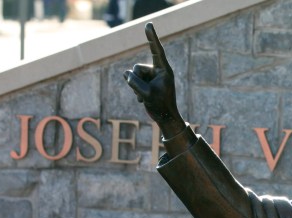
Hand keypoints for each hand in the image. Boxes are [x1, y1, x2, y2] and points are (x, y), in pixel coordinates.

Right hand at [123, 23, 183, 137]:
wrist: (165, 118)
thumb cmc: (160, 107)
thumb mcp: (145, 94)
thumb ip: (134, 82)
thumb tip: (126, 73)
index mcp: (164, 70)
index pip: (157, 50)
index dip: (152, 37)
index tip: (148, 25)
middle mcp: (159, 71)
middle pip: (138, 68)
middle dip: (136, 81)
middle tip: (145, 94)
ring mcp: (153, 76)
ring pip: (135, 75)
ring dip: (136, 87)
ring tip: (145, 97)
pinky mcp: (148, 82)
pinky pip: (134, 81)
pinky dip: (137, 91)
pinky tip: (143, 100)